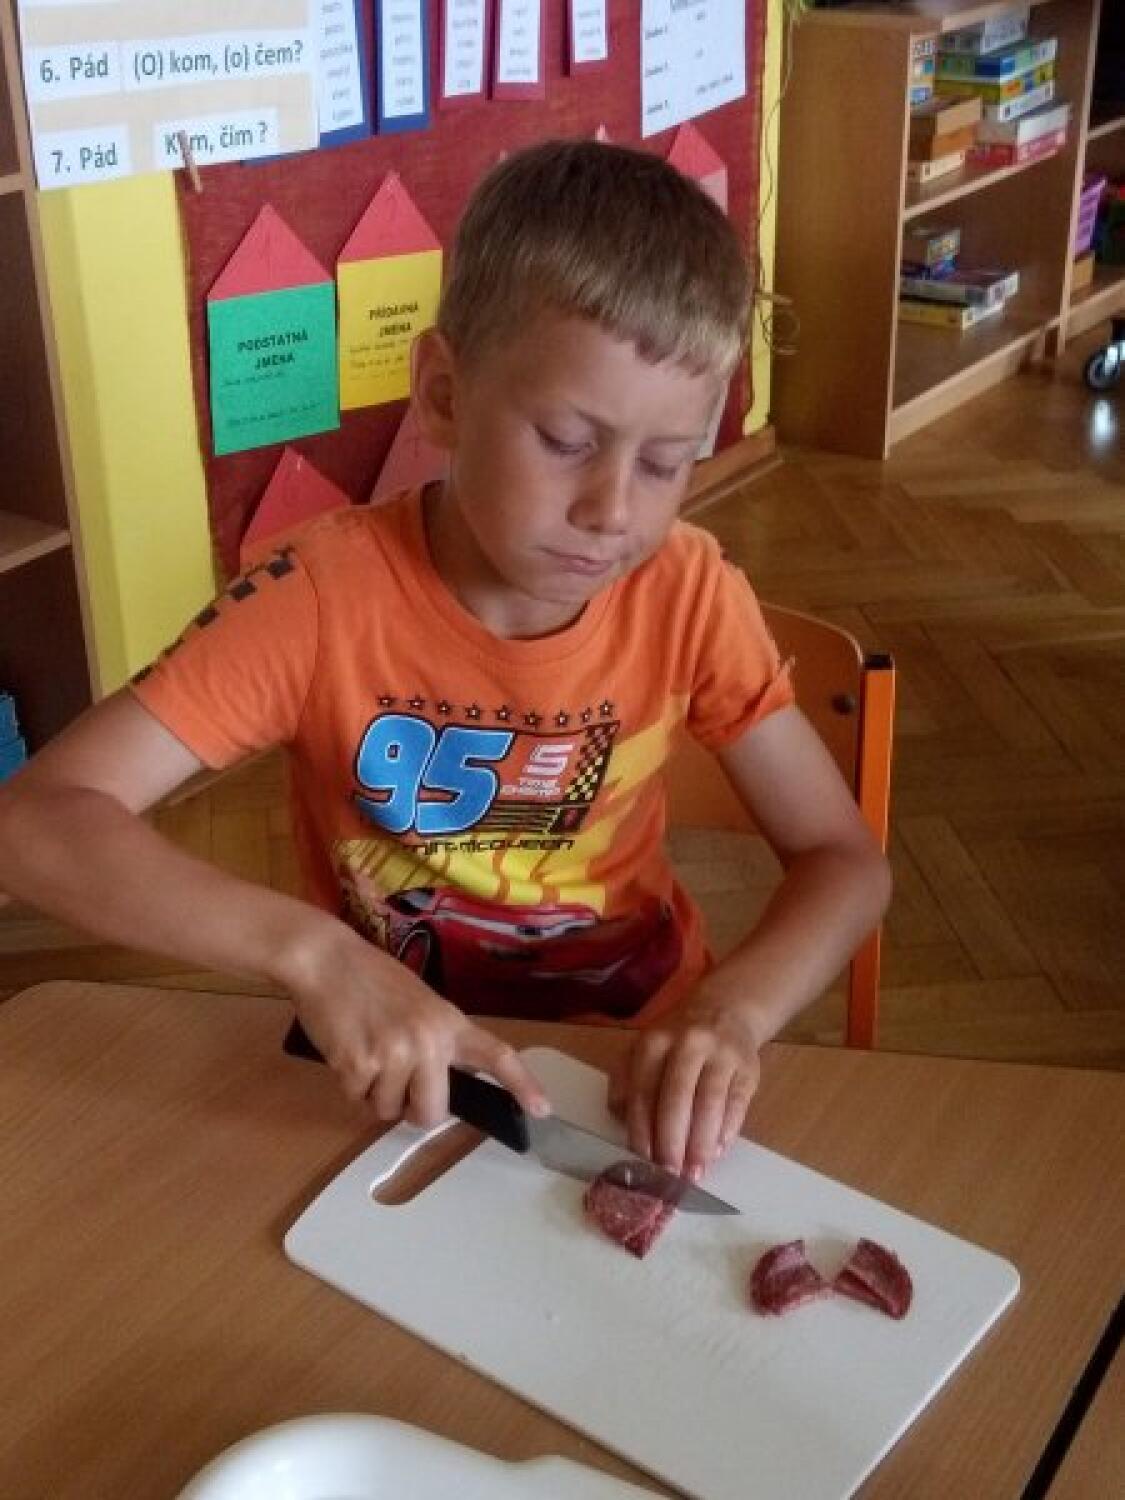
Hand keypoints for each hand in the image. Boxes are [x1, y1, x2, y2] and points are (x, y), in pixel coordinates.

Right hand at [281, 919, 549, 1127]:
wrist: (325, 959)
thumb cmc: (369, 978)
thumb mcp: (418, 1001)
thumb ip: (434, 1039)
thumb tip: (437, 1085)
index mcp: (448, 1022)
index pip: (495, 1056)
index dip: (522, 1085)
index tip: (542, 1109)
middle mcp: (428, 1041)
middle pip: (433, 1113)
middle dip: (412, 1110)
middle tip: (395, 1085)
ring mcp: (394, 1054)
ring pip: (389, 1111)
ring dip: (375, 1095)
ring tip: (365, 1052)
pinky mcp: (359, 1066)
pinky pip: (358, 1100)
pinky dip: (349, 1085)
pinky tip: (346, 1050)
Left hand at [608, 1001, 761, 1179]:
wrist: (724, 1010)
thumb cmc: (676, 1041)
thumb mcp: (644, 1049)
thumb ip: (627, 1082)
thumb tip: (624, 1124)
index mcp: (654, 1042)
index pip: (644, 1092)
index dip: (643, 1129)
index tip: (643, 1160)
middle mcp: (688, 1043)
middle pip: (677, 1098)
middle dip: (672, 1141)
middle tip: (670, 1173)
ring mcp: (721, 1053)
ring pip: (710, 1102)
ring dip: (701, 1143)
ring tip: (695, 1171)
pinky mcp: (748, 1067)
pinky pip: (737, 1103)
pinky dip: (727, 1131)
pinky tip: (717, 1151)